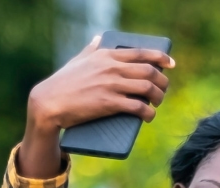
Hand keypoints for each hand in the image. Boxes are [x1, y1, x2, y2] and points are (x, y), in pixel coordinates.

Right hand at [18, 35, 174, 177]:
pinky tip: (149, 116)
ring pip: (148, 89)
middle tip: (163, 90)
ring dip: (158, 97)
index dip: (161, 58)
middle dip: (163, 82)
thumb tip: (98, 38)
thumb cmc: (63, 82)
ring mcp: (111, 85)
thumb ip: (90, 49)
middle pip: (150, 71)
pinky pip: (138, 107)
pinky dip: (148, 113)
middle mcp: (112, 68)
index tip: (171, 64)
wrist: (48, 102)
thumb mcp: (77, 60)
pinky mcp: (109, 103)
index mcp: (106, 56)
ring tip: (157, 103)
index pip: (141, 53)